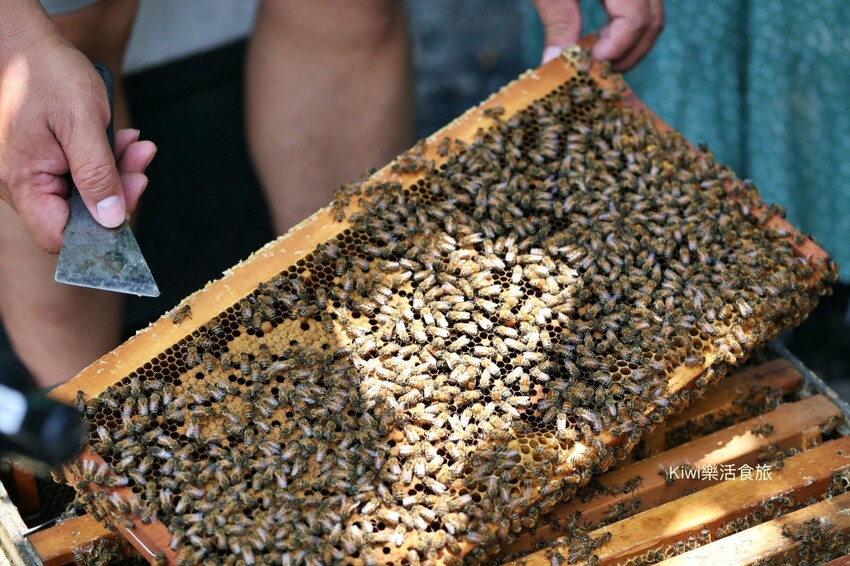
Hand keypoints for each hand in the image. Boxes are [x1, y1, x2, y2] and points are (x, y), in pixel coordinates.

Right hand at [0, 10, 154, 253]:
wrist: (22, 40)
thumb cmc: (45, 74)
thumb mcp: (81, 124)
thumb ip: (97, 175)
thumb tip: (111, 220)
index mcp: (24, 181)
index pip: (59, 237)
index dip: (97, 234)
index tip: (128, 207)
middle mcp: (20, 184)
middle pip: (77, 214)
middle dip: (117, 191)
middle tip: (142, 165)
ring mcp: (30, 172)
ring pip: (82, 191)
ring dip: (115, 171)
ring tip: (137, 146)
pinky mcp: (41, 159)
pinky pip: (76, 171)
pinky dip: (102, 159)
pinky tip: (121, 140)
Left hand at [533, 0, 663, 70]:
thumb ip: (557, 22)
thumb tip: (555, 63)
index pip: (636, 20)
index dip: (616, 48)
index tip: (590, 63)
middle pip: (652, 21)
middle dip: (627, 53)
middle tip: (597, 70)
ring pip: (652, 15)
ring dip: (629, 43)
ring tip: (597, 57)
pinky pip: (643, 7)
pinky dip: (626, 26)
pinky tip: (601, 36)